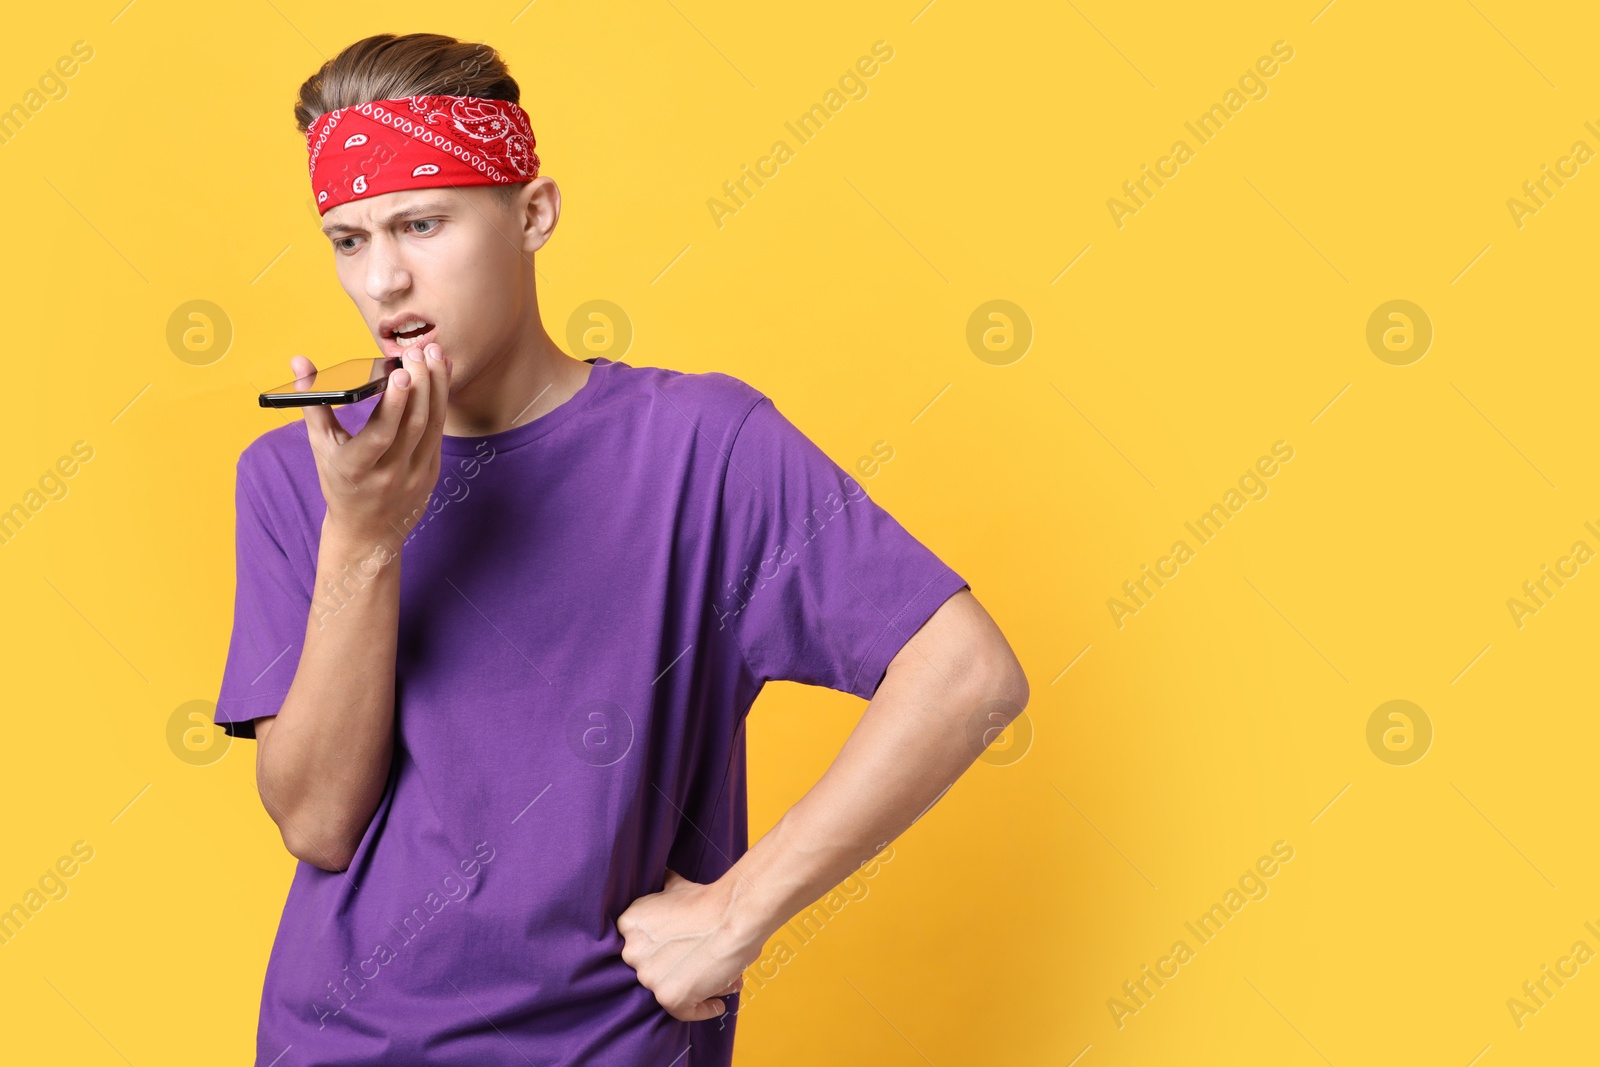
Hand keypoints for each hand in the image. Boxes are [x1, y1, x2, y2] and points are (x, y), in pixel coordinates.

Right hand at [294, 344, 449, 546]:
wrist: (367, 531)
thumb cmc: (339, 481)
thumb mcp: (320, 446)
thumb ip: (312, 403)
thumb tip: (300, 361)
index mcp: (356, 469)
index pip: (381, 435)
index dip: (394, 404)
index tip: (401, 373)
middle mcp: (389, 475)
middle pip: (412, 426)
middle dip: (420, 385)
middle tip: (419, 351)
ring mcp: (415, 476)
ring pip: (432, 427)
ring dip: (437, 388)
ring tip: (434, 355)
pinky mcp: (431, 474)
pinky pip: (439, 433)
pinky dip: (442, 403)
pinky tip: (441, 376)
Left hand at [617, 868, 761, 1021]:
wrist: (734, 915)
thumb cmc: (711, 901)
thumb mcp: (676, 887)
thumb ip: (662, 892)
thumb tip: (661, 880)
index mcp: (629, 924)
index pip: (639, 945)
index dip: (661, 949)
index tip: (678, 949)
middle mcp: (632, 953)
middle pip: (650, 969)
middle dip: (674, 967)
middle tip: (698, 962)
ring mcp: (650, 978)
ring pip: (668, 991)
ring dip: (692, 987)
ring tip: (717, 978)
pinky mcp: (670, 998)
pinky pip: (684, 1013)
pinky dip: (703, 1009)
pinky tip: (716, 1003)